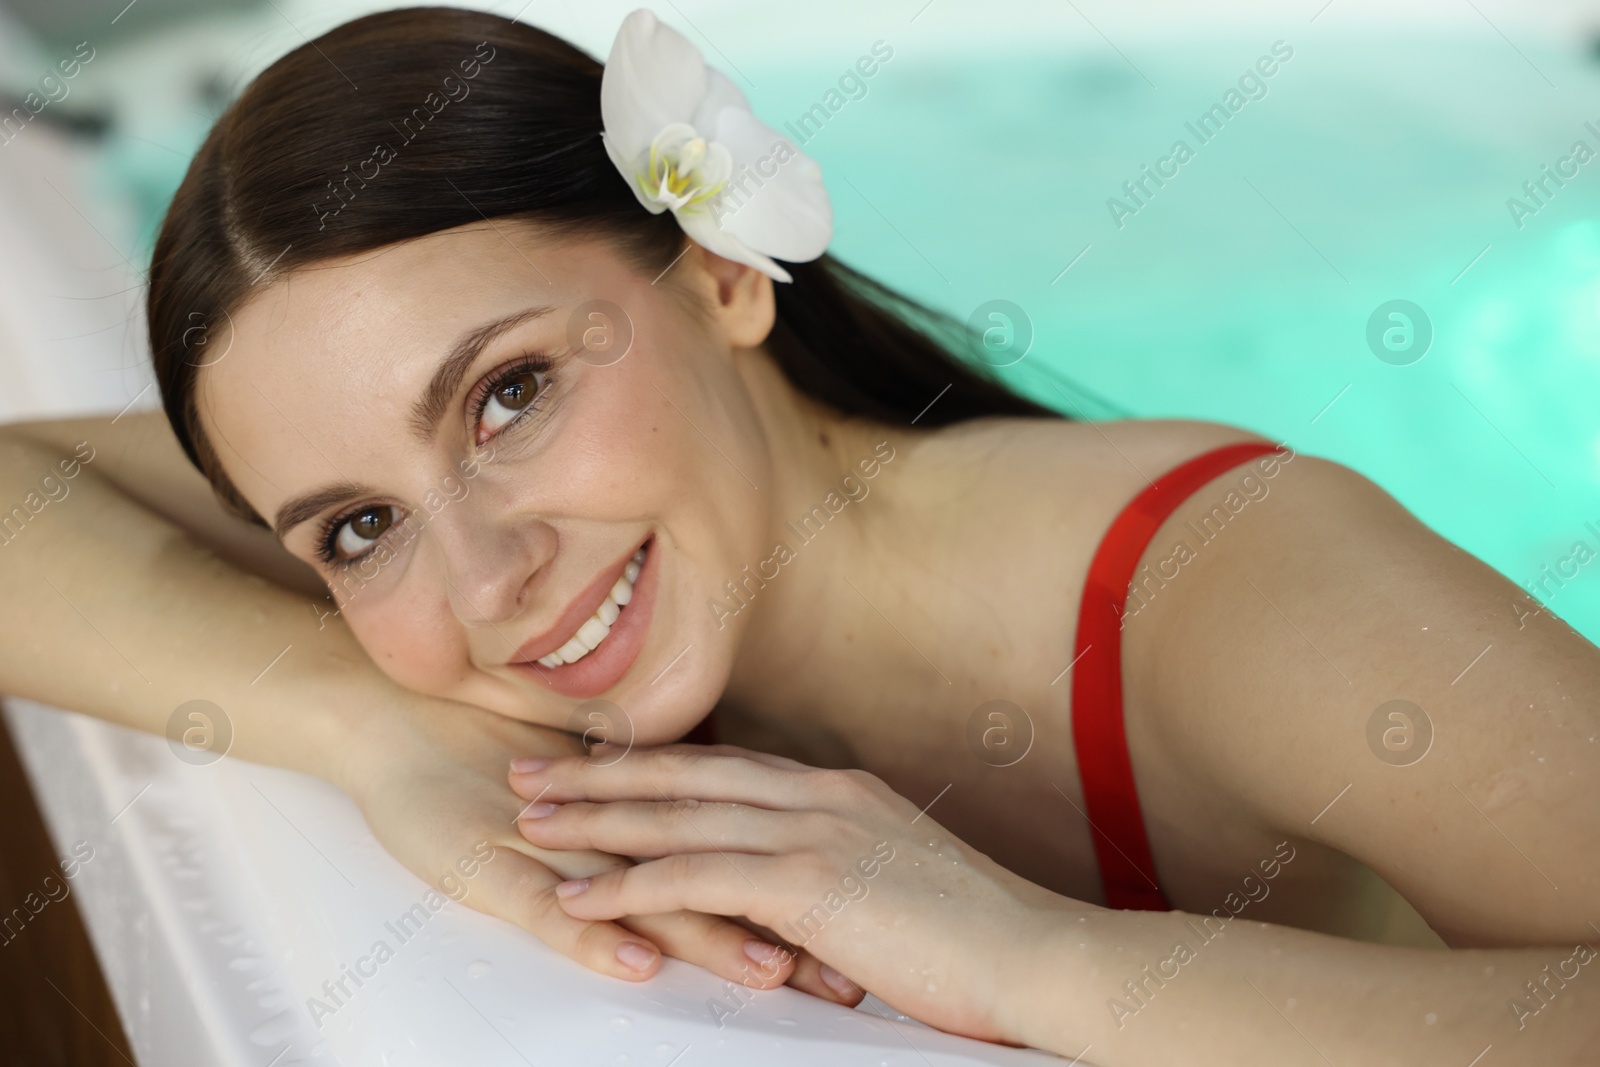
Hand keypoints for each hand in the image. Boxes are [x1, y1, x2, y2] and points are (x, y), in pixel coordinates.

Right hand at [338, 693, 849, 1002]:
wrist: (391, 723)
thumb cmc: (484, 765)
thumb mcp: (577, 799)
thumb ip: (643, 816)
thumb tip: (719, 838)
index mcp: (640, 811)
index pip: (735, 853)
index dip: (801, 889)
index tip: (866, 926)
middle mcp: (612, 826)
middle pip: (713, 877)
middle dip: (782, 927)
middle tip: (849, 969)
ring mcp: (557, 846)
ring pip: (646, 893)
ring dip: (712, 933)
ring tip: (769, 968)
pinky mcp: (495, 866)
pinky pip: (549, 908)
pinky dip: (593, 933)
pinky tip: (635, 958)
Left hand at [509, 742, 1081, 1042]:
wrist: (1033, 955)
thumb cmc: (978, 937)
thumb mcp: (902, 882)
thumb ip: (844, 872)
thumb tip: (803, 898)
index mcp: (841, 791)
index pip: (727, 767)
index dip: (656, 766)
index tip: (600, 764)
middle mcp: (819, 794)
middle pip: (686, 774)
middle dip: (602, 773)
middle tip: (534, 772)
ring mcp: (813, 831)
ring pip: (677, 817)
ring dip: (596, 820)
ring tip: (532, 823)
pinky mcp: (807, 881)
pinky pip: (694, 877)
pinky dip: (630, 883)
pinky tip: (582, 892)